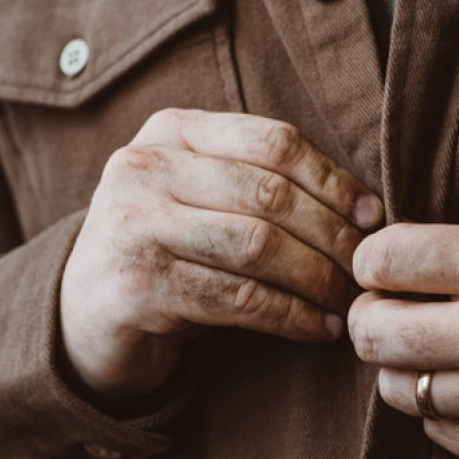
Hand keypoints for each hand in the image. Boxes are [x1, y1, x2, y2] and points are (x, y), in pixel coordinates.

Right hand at [60, 109, 381, 400]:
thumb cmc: (168, 245)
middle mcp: (146, 167)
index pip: (273, 142)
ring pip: (258, 247)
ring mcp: (135, 225)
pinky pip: (238, 299)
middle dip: (333, 234)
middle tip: (367, 266)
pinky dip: (291, 316)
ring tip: (348, 299)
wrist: (86, 309)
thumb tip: (366, 207)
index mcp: (172, 130)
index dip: (333, 179)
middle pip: (270, 194)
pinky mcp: (137, 286)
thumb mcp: (202, 194)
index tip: (373, 215)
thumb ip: (260, 182)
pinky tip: (319, 328)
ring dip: (317, 278)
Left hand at [347, 218, 458, 458]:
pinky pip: (435, 429)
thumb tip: (398, 263)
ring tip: (434, 350)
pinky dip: (438, 406)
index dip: (371, 259)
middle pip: (371, 331)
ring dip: (403, 365)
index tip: (381, 265)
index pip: (384, 259)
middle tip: (389, 310)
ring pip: (395, 387)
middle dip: (369, 316)